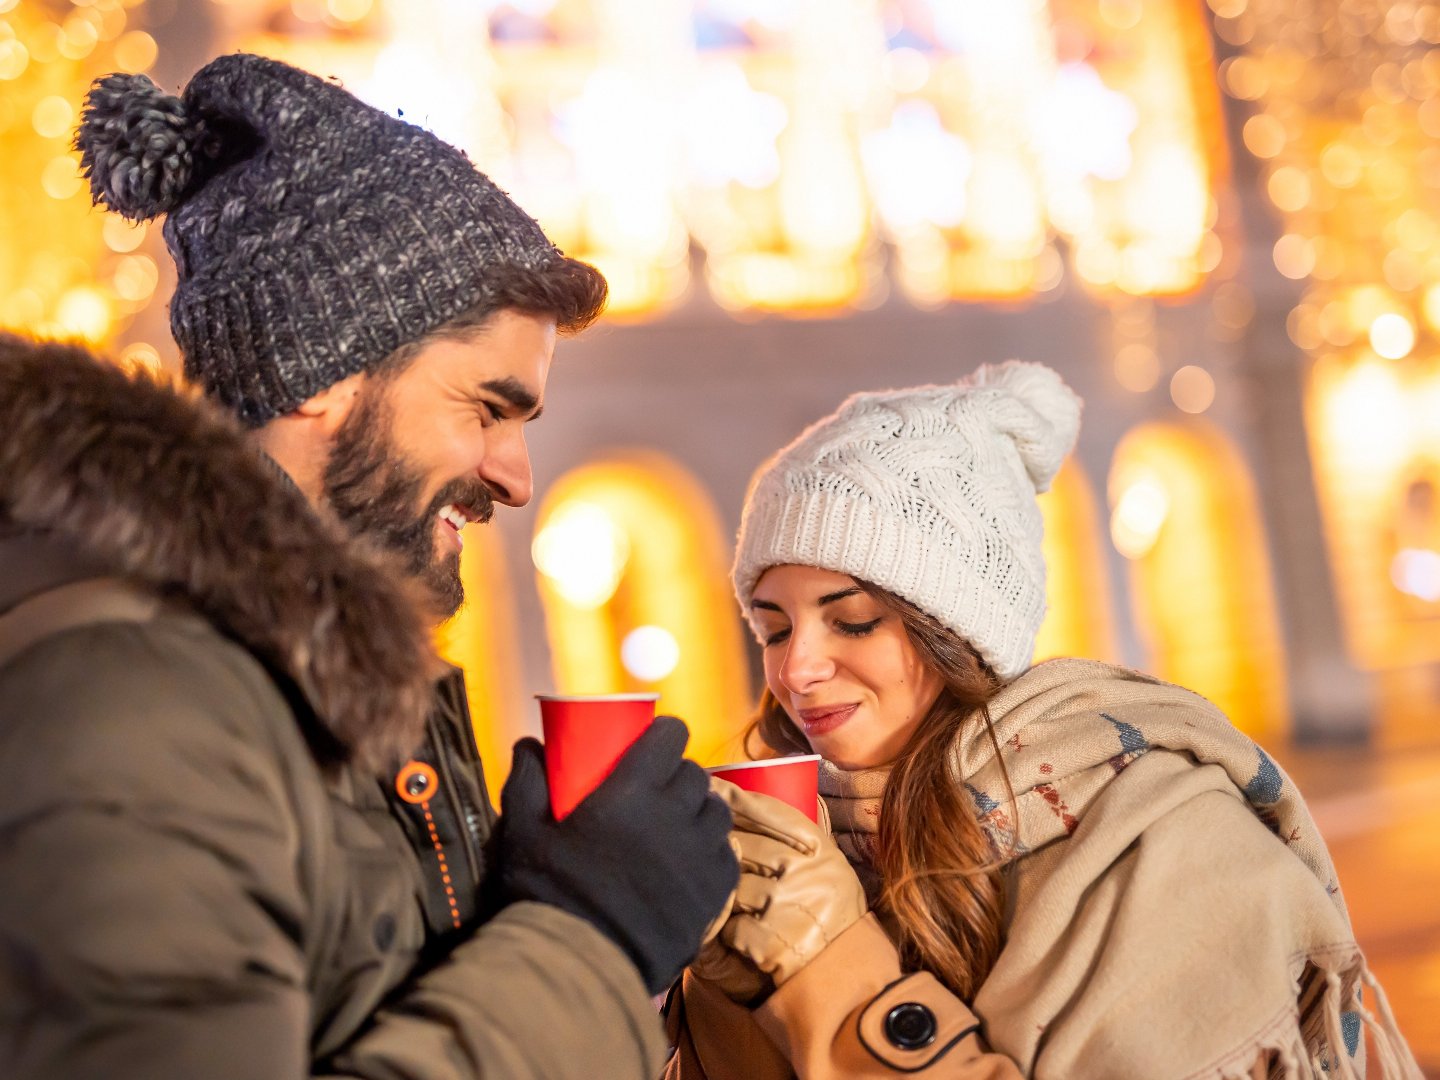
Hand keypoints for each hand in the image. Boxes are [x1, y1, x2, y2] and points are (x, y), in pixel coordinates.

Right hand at [495, 716, 738, 994]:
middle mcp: (674, 815)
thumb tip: (527, 743)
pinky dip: (712, 852)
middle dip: (678, 774)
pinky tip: (692, 862)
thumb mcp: (523, 834)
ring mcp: (698, 855)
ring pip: (716, 813)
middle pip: (694, 774)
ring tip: (678, 826)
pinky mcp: (713, 893)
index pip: (670, 736)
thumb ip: (526, 782)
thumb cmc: (546, 895)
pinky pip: (725, 856)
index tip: (654, 742)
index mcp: (631, 791)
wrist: (579, 966)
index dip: (665, 734)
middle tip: (657, 791)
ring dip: (699, 811)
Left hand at [690, 780, 866, 1004]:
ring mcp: (789, 905)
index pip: (772, 812)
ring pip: (734, 887)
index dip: (736, 797)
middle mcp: (808, 872)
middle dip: (726, 854)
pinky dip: (735, 936)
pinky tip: (752, 942)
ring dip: (733, 902)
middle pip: (744, 847)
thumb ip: (792, 841)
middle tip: (709, 856)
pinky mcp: (772, 941)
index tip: (710, 785)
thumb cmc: (827, 913)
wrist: (846, 975)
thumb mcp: (825, 868)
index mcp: (822, 850)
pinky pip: (733, 928)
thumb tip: (736, 802)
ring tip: (750, 913)